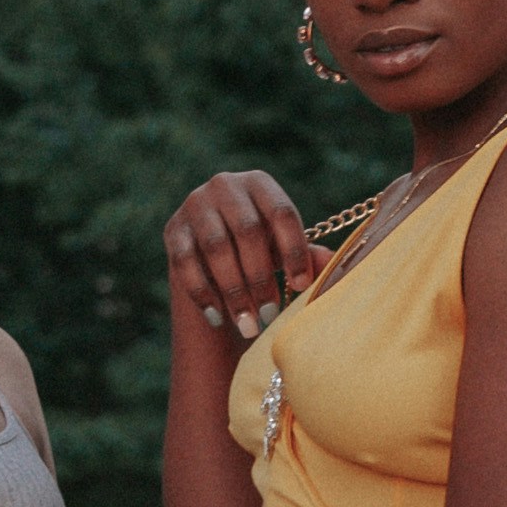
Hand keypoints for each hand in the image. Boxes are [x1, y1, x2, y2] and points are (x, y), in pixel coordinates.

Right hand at [165, 164, 319, 349]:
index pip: (281, 212)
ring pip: (216, 247)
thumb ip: (307, 257)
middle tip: (271, 313)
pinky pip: (186, 262)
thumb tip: (334, 264)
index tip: (302, 286)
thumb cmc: (260, 253)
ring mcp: (195, 204)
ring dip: (234, 289)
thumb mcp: (284, 252)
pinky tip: (218, 317)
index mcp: (260, 183)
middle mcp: (225, 185)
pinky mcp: (172, 229)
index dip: (294, 251)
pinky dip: (203, 292)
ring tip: (248, 323)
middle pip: (248, 230)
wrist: (212, 258)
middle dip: (261, 277)